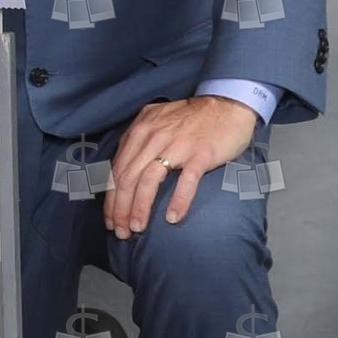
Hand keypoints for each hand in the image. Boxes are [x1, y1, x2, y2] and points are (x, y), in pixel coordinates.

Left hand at [104, 95, 257, 237]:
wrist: (227, 105)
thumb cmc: (190, 118)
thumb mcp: (155, 122)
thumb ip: (138, 143)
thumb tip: (122, 172)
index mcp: (139, 131)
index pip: (117, 170)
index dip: (111, 199)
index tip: (111, 220)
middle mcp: (153, 137)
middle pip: (127, 178)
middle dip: (120, 209)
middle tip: (122, 232)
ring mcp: (177, 145)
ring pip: (149, 180)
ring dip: (140, 207)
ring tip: (138, 228)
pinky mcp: (200, 154)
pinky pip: (185, 181)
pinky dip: (178, 201)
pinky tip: (172, 218)